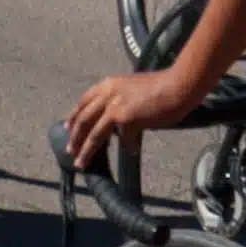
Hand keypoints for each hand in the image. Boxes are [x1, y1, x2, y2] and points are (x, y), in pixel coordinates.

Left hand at [62, 61, 197, 171]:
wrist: (178, 85)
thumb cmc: (161, 86)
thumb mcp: (132, 87)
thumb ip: (119, 99)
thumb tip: (115, 120)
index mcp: (108, 84)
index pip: (83, 101)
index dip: (74, 116)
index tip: (68, 127)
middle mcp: (108, 94)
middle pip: (84, 119)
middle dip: (75, 137)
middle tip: (70, 150)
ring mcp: (115, 106)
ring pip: (95, 134)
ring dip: (87, 150)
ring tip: (81, 162)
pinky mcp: (126, 119)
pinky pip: (124, 140)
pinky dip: (129, 147)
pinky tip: (133, 151)